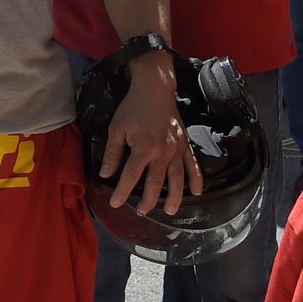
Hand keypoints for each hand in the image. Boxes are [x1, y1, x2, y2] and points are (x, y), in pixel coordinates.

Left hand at [103, 54, 204, 214]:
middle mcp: (163, 151)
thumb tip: (105, 174)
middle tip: (140, 212)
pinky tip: (196, 192)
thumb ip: (113, 153)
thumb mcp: (116, 128)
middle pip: (156, 182)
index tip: (115, 203)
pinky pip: (192, 165)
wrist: (155, 89)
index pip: (131, 176)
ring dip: (174, 197)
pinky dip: (196, 179)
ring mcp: (177, 148)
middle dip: (148, 200)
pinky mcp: (185, 144)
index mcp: (143, 147)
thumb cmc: (132, 107)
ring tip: (169, 211)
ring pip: (177, 178)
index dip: (122, 191)